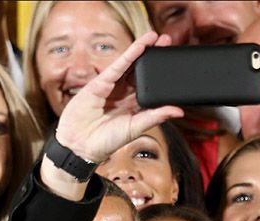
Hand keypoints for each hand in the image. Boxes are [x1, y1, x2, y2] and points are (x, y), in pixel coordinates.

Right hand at [54, 31, 183, 164]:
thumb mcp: (136, 128)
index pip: (150, 84)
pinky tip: (140, 46)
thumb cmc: (106, 141)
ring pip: (130, 64)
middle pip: (141, 70)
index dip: (161, 72)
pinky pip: (117, 66)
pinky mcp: (100, 83)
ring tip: (155, 36)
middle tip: (167, 40)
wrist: (81, 146)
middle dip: (154, 55)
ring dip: (142, 49)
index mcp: (134, 105)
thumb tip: (178, 111)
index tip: (174, 61)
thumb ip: (156, 117)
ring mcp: (112, 87)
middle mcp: (124, 93)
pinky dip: (129, 55)